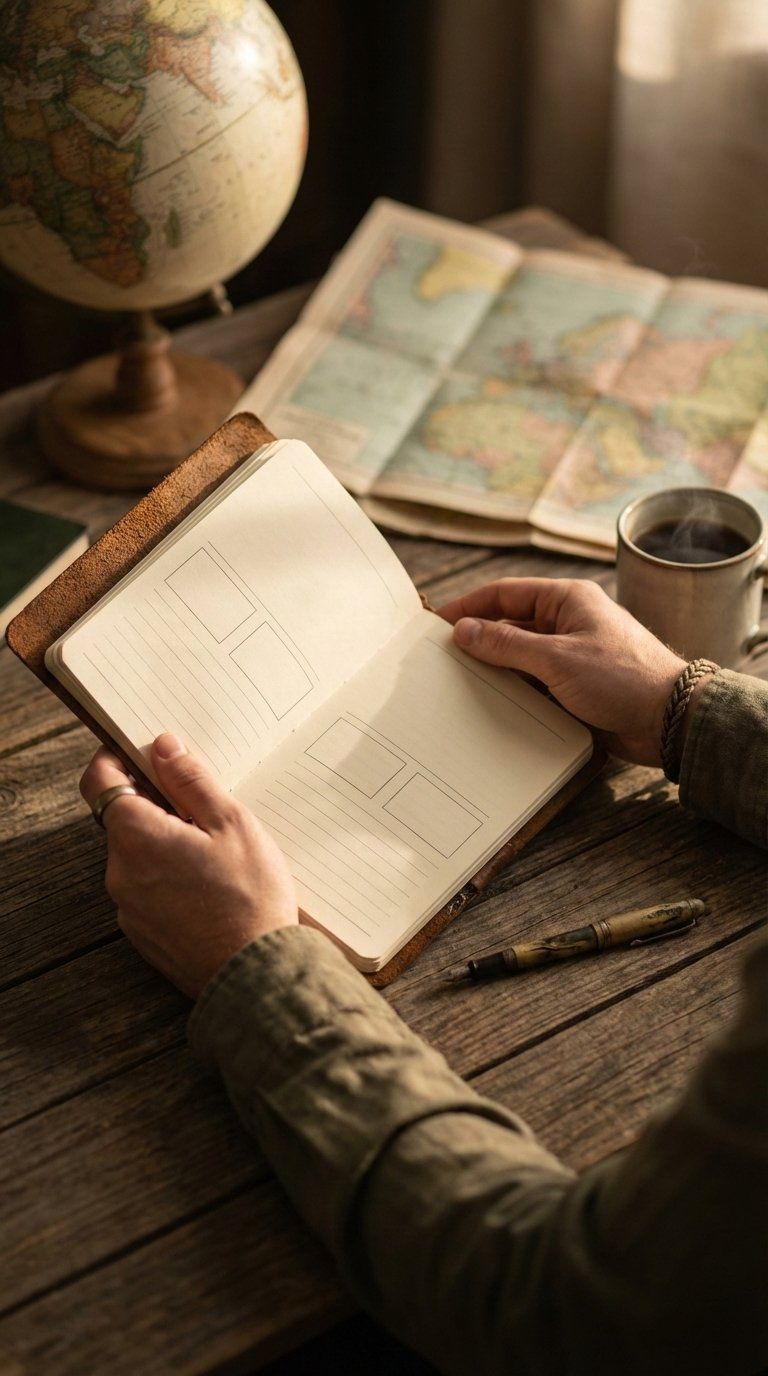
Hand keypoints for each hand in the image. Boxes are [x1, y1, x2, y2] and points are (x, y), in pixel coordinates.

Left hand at [79, 734, 297, 996]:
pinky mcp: (143, 933)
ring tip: (216, 852)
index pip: (99, 781)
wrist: (256, 975)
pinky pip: (147, 889)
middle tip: (203, 806)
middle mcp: (120, 872)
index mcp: (137, 837)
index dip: (116, 759)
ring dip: (165, 843)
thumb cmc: (251, 898)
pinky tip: (210, 885)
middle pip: (122, 819)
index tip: (143, 752)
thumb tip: (162, 746)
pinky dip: (168, 876)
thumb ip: (191, 781)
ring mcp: (128, 907)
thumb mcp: (232, 823)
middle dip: (155, 805)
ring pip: (137, 856)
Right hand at [439, 578, 688, 765]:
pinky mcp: (575, 685)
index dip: (468, 606)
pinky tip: (490, 704)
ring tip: (457, 685)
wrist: (670, 721)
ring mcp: (571, 655)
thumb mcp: (557, 659)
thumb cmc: (623, 678)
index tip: (435, 625)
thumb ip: (507, 644)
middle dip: (477, 641)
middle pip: (509, 625)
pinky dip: (513, 691)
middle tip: (440, 659)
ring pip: (519, 657)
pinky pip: (534, 683)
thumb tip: (464, 631)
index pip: (504, 593)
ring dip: (494, 669)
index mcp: (567, 599)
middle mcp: (567, 622)